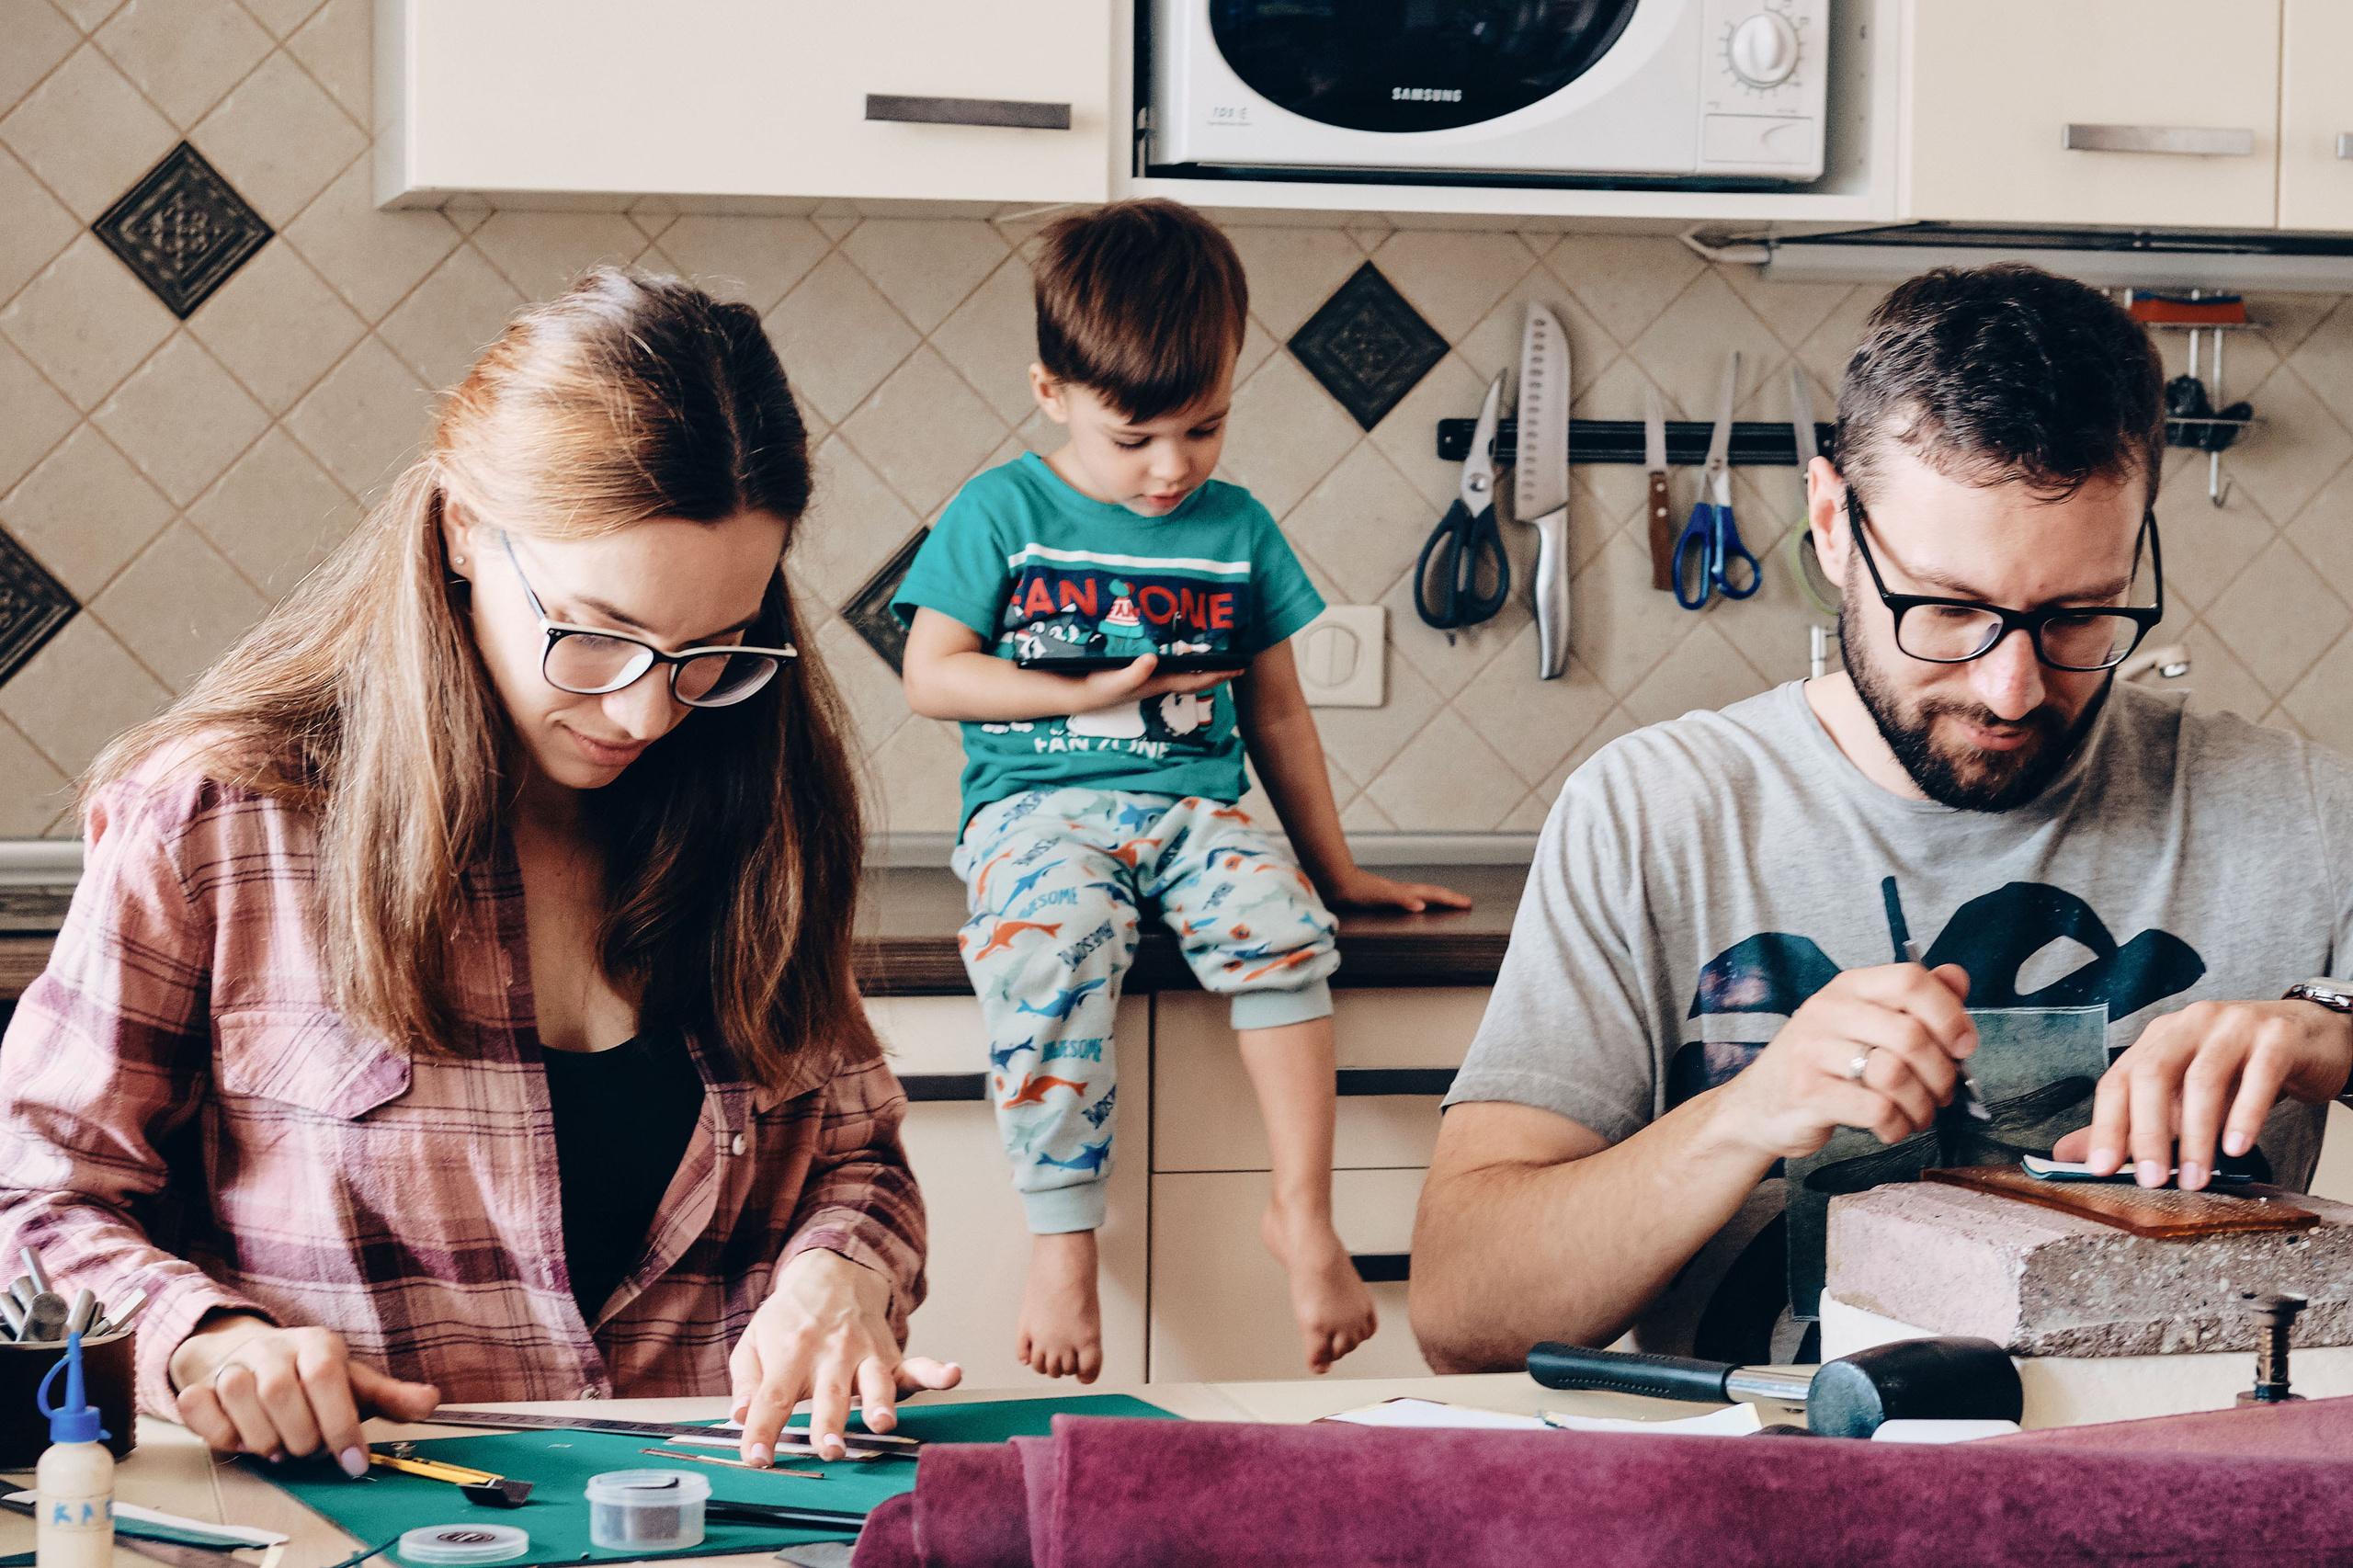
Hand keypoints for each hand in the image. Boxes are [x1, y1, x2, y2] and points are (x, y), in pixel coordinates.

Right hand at [169, 1313, 440, 1472]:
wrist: (249, 1355)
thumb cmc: (310, 1376)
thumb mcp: (353, 1383)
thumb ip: (390, 1397)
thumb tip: (430, 1402)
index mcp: (318, 1346)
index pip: (328, 1379)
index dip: (342, 1425)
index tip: (354, 1463)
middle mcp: (274, 1349)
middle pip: (281, 1393)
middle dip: (301, 1436)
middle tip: (308, 1449)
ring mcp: (234, 1364)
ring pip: (240, 1398)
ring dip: (263, 1437)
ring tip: (279, 1446)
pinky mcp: (200, 1384)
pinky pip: (200, 1407)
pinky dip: (220, 1431)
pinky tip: (241, 1437)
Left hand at [730, 1248, 960, 1464]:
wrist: (833, 1273)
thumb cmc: (791, 1318)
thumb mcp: (755, 1341)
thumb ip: (748, 1381)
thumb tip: (739, 1416)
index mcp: (790, 1353)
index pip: (772, 1397)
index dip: (763, 1430)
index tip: (756, 1459)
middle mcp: (829, 1355)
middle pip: (829, 1394)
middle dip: (830, 1423)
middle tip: (829, 1449)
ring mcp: (864, 1355)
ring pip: (875, 1383)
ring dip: (879, 1403)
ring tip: (882, 1423)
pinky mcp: (891, 1356)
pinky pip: (918, 1364)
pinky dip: (937, 1370)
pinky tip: (953, 1373)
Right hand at [1068, 653, 1235, 709]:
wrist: (1077, 691)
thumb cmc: (1096, 688)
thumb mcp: (1113, 681)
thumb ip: (1132, 674)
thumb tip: (1153, 659)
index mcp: (1157, 683)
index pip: (1194, 681)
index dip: (1217, 676)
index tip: (1238, 668)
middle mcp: (1158, 680)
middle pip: (1195, 678)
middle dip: (1217, 672)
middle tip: (1239, 663)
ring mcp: (1150, 677)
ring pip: (1184, 672)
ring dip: (1202, 665)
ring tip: (1219, 656)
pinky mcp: (1140, 670)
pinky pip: (1170, 664)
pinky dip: (1183, 658)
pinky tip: (1185, 650)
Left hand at [1319, 867, 1472, 913]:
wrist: (1334, 880)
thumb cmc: (1354, 890)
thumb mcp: (1379, 897)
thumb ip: (1400, 899)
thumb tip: (1421, 906)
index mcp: (1403, 892)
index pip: (1432, 895)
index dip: (1449, 900)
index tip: (1467, 903)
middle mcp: (1400, 891)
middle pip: (1430, 892)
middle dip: (1448, 898)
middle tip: (1465, 903)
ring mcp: (1392, 892)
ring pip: (1420, 894)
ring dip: (1435, 899)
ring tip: (1447, 903)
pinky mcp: (1382, 896)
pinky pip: (1407, 898)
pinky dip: (1417, 901)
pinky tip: (1415, 906)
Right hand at [1709, 962, 1976, 1160]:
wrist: (1758, 1105)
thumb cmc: (1822, 1064)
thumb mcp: (1864, 1022)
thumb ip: (1913, 1001)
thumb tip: (1957, 978)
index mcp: (1849, 987)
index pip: (1909, 980)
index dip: (1949, 1013)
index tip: (1963, 1045)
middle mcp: (1828, 1010)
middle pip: (1911, 1035)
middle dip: (1942, 1074)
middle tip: (1942, 1093)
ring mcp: (1813, 1050)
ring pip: (1896, 1075)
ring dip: (1922, 1105)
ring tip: (1919, 1113)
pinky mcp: (1808, 1091)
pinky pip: (1875, 1110)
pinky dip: (1897, 1127)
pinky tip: (1893, 1128)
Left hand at [2051, 999, 2352, 1189]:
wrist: (2309, 1036)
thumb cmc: (2240, 1069)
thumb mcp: (2183, 1092)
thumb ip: (2135, 1121)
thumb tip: (2073, 1154)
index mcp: (2159, 1037)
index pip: (2118, 1079)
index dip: (2107, 1125)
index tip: (2101, 1169)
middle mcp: (2190, 1024)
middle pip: (2153, 1075)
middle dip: (2148, 1133)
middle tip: (2152, 1180)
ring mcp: (2234, 1025)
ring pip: (2204, 1079)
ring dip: (2197, 1136)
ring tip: (2196, 1178)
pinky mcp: (2278, 1037)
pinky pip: (2258, 1076)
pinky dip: (2244, 1115)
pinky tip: (2236, 1147)